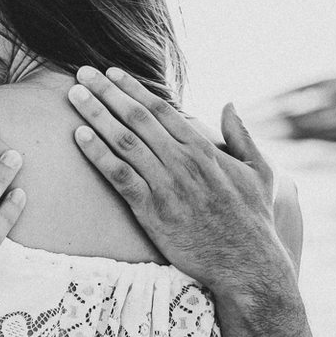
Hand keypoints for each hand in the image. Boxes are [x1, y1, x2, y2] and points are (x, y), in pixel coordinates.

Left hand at [67, 66, 294, 299]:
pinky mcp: (151, 211)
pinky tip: (79, 137)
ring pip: (123, 141)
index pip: (160, 108)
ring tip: (74, 95)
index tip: (110, 72)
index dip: (132, 88)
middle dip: (106, 92)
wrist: (246, 265)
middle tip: (82, 72)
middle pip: (136, 118)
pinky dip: (98, 154)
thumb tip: (228, 104)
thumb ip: (242, 135)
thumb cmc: (253, 219)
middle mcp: (182, 161)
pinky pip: (119, 176)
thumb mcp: (261, 171)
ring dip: (96, 115)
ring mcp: (165, 185)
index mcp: (203, 149)